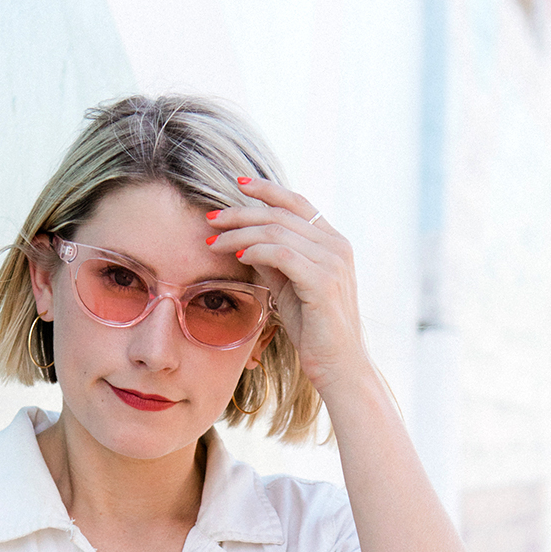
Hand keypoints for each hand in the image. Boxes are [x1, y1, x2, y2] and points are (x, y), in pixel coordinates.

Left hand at [205, 177, 369, 395]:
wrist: (338, 366)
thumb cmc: (314, 331)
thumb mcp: (289, 289)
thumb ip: (274, 263)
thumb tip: (245, 241)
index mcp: (333, 242)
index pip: (297, 203)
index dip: (267, 190)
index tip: (237, 185)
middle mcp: (336, 246)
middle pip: (281, 214)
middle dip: (241, 213)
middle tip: (211, 219)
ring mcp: (333, 262)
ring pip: (278, 232)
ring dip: (240, 234)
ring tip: (215, 242)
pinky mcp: (323, 282)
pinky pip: (283, 255)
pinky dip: (257, 251)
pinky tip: (239, 256)